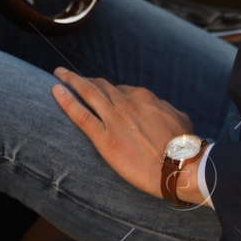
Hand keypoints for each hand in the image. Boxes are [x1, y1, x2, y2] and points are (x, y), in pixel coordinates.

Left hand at [50, 67, 203, 204]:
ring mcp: (114, 119)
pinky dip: (66, 100)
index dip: (107, 90)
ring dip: (71, 81)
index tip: (99, 91)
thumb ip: (164, 109)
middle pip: (100, 86)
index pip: (120, 90)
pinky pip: (81, 115)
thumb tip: (159, 106)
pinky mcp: (105, 138)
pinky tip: (55, 91)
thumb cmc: (185, 146)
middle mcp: (126, 103)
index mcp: (144, 98)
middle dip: (84, 80)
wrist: (181, 166)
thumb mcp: (179, 119)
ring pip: (87, 93)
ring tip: (58, 74)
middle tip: (69, 75)